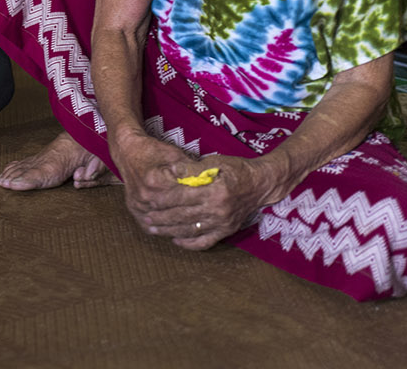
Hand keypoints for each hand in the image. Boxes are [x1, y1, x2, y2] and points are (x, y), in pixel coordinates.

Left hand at [110, 130, 271, 249]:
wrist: (261, 184)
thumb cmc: (236, 169)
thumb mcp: (214, 162)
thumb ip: (192, 168)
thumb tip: (170, 170)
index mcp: (214, 191)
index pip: (182, 197)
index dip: (163, 200)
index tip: (149, 200)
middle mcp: (218, 210)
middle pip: (183, 216)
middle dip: (162, 218)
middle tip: (145, 217)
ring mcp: (222, 223)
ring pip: (191, 230)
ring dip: (170, 231)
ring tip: (154, 229)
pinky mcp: (226, 231)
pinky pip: (205, 242)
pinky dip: (189, 243)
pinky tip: (176, 240)